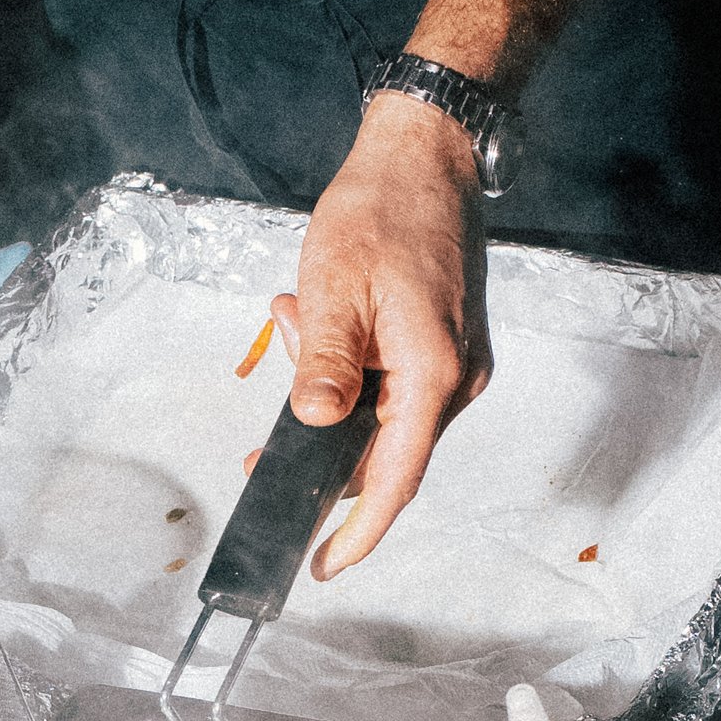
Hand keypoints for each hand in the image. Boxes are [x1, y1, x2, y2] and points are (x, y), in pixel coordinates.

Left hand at [273, 92, 491, 577]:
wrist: (427, 154)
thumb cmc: (386, 208)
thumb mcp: (334, 288)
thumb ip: (323, 365)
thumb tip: (312, 425)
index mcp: (434, 375)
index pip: (395, 480)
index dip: (357, 532)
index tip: (322, 566)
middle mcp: (454, 379)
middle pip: (380, 453)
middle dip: (317, 445)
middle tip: (265, 439)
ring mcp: (452, 364)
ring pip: (376, 416)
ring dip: (324, 388)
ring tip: (296, 318)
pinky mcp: (440, 347)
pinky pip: (385, 384)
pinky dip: (343, 365)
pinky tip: (313, 314)